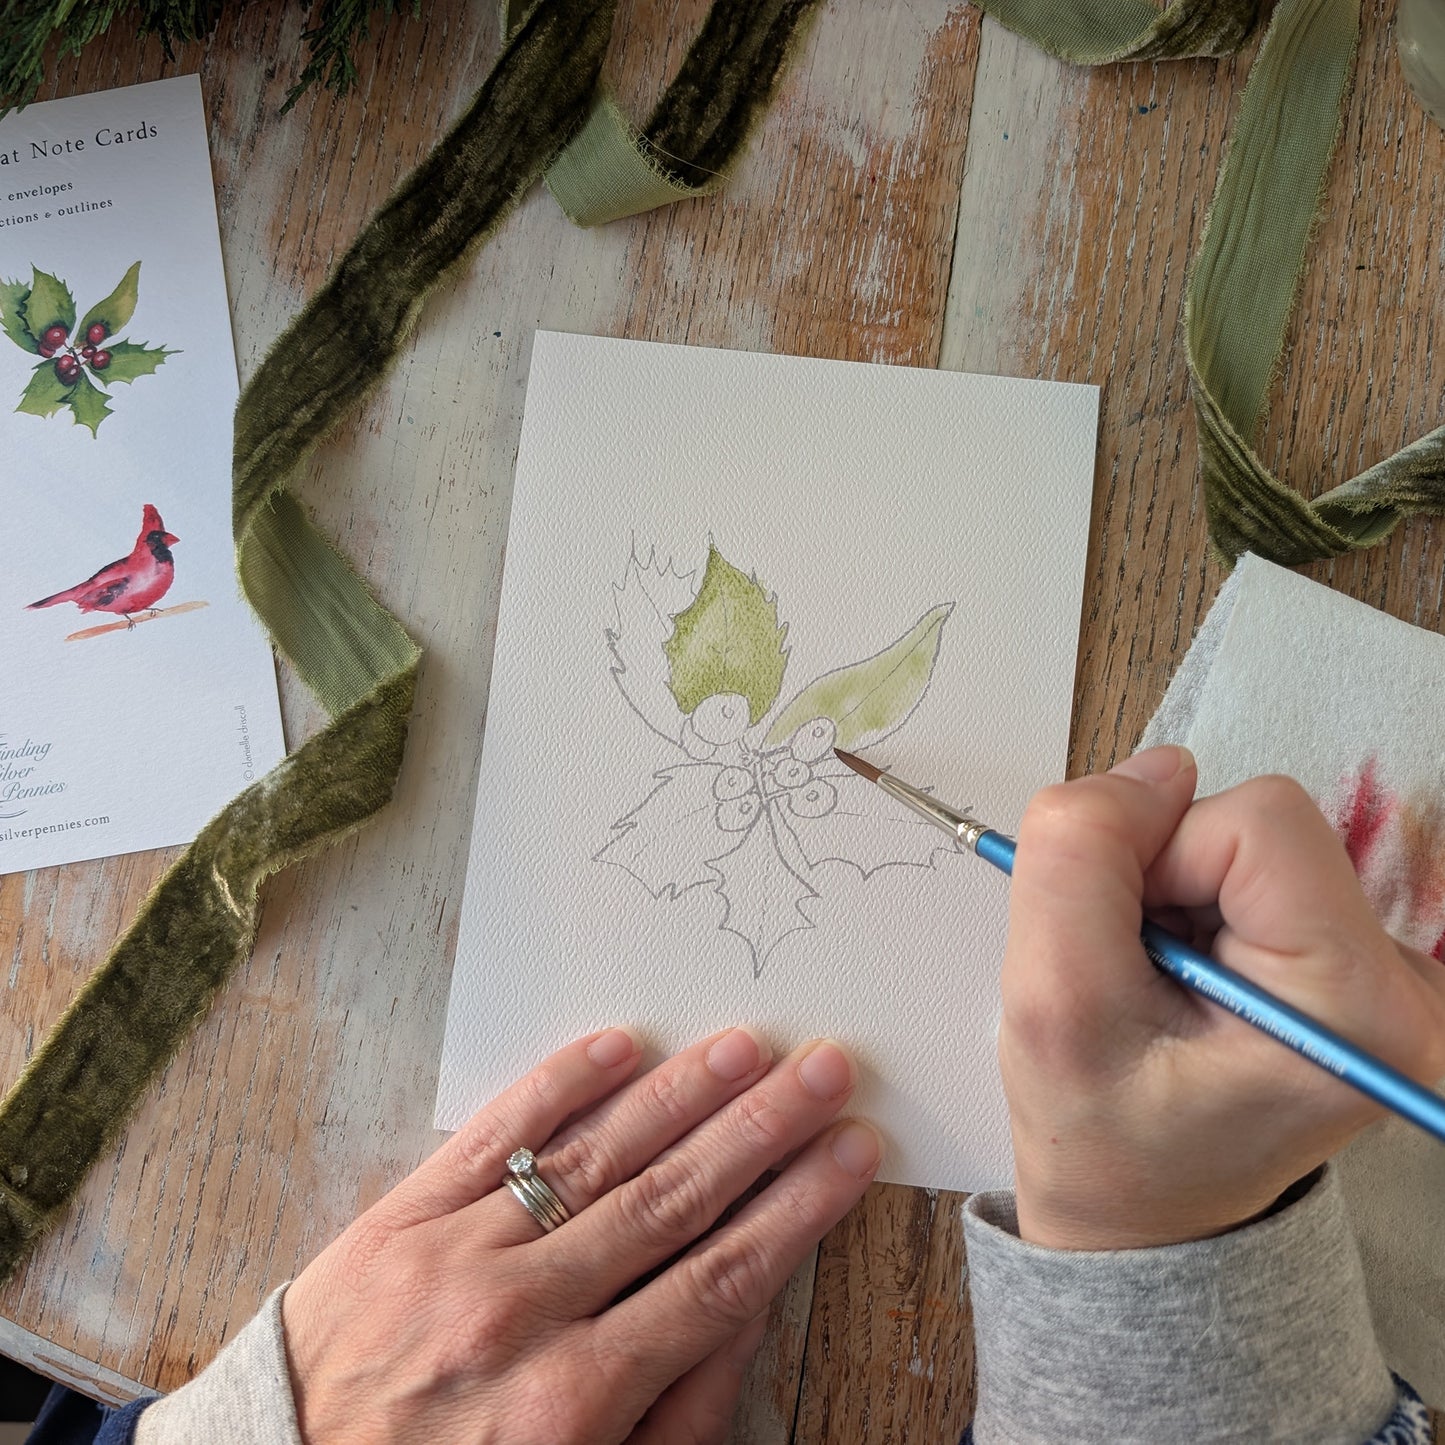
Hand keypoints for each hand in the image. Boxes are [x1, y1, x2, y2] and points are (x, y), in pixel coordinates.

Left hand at [280, 1027, 879, 1442]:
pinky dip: (556, 1086)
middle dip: (759, 1130)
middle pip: (671, 1201)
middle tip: (824, 1071)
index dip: (797, 1209)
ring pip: (594, 1156)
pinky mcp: (403, 1215)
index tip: (850, 1153)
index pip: (718, 1278)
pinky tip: (616, 1047)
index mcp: (573, 1401)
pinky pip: (492, 1136)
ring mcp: (459, 1252)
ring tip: (744, 1048)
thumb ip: (675, 1413)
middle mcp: (522, 1313)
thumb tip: (747, 1307)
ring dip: (678, 1096)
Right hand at [999, 745, 1444, 1250]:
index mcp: (1355, 1005)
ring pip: (1248, 842)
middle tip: (1128, 970)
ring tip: (1150, 985)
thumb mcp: (1049, 1004)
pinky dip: (1194, 908)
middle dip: (1162, 874)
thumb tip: (1155, 767)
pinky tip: (1177, 979)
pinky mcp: (1355, 961)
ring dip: (1171, 892)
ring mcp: (1389, 974)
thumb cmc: (1100, 1138)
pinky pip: (1256, 871)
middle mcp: (1405, 985)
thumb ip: (1080, 860)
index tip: (1119, 941)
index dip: (1159, 854)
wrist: (1142, 1214)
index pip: (1259, 821)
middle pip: (1257, 825)